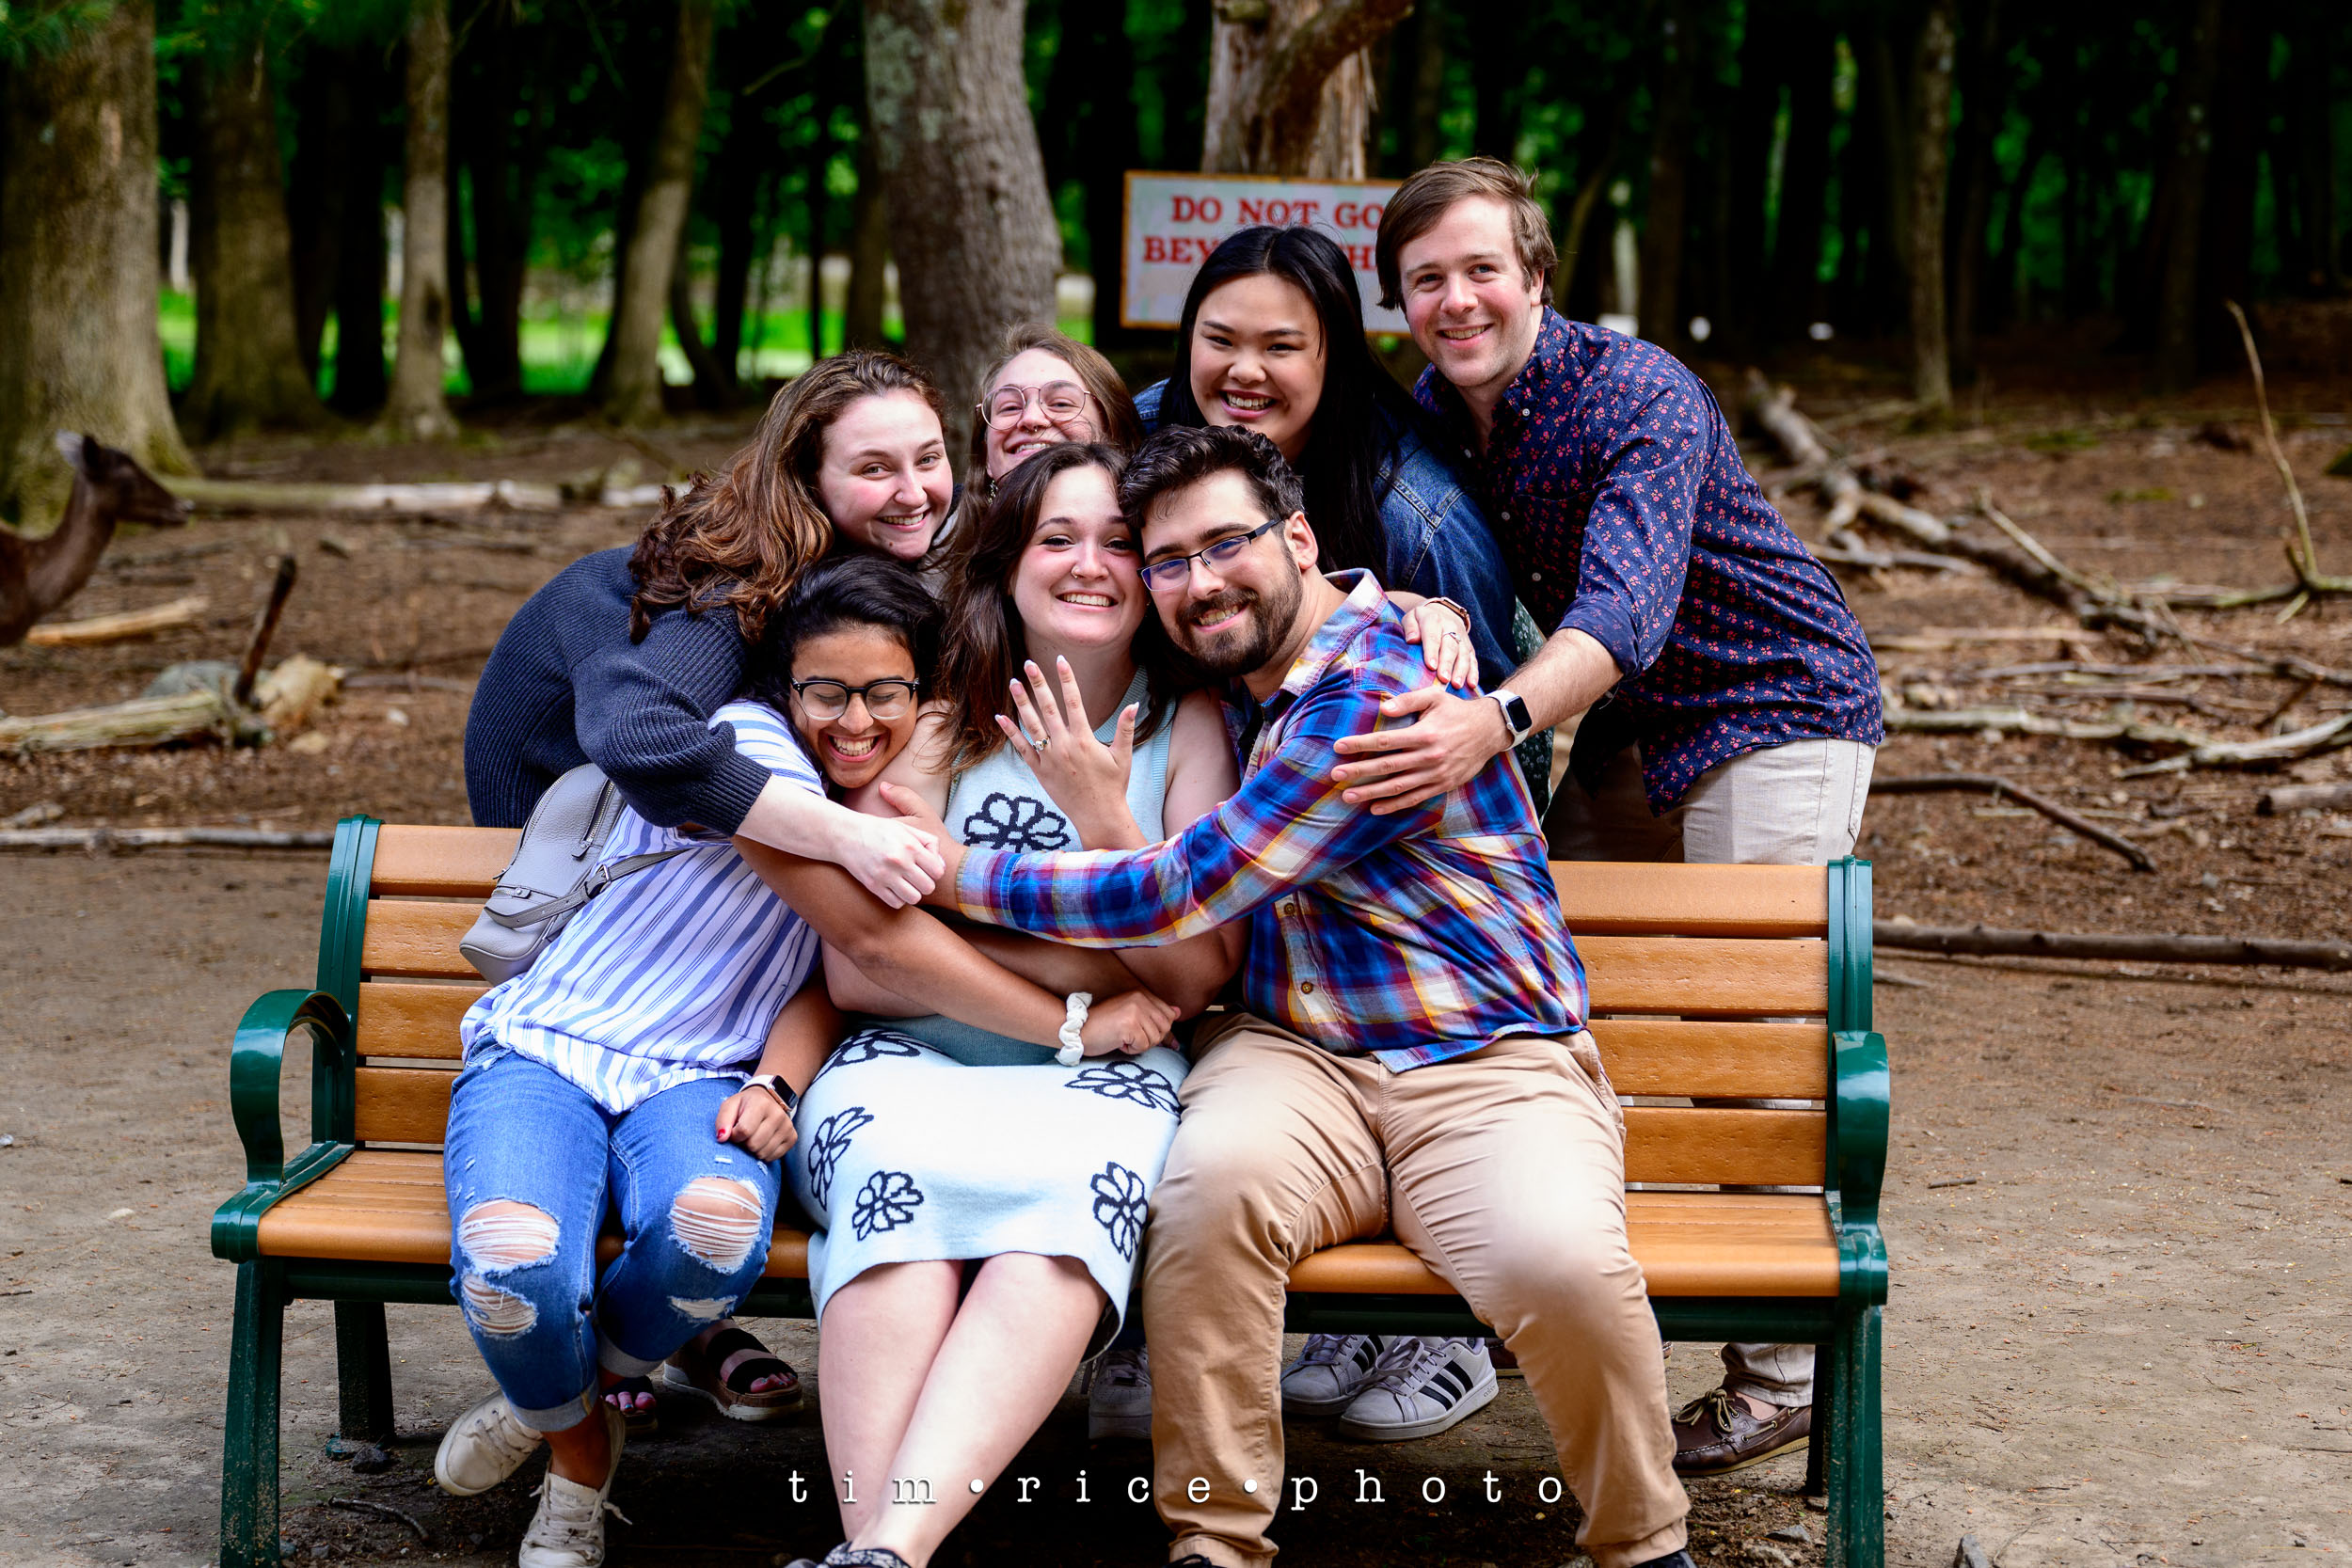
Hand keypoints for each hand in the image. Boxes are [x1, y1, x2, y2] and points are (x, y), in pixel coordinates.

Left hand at [717, 1084, 796, 1160]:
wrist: (768, 1099)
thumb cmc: (745, 1105)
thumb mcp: (730, 1106)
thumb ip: (722, 1121)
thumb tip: (722, 1138)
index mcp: (761, 1104)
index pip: (744, 1131)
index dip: (734, 1136)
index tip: (734, 1131)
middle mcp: (778, 1114)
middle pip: (754, 1145)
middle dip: (744, 1143)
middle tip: (744, 1135)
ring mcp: (787, 1127)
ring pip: (763, 1153)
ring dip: (754, 1150)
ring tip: (753, 1137)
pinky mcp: (792, 1137)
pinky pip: (773, 1157)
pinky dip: (764, 1153)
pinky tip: (763, 1142)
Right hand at [876, 781, 962, 901]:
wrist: (846, 835)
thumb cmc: (880, 830)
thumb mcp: (906, 828)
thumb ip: (929, 842)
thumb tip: (942, 866)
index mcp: (910, 846)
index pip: (937, 871)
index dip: (934, 870)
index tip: (926, 867)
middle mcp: (899, 861)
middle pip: (928, 887)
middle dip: (925, 883)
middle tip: (917, 877)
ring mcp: (885, 875)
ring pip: (914, 898)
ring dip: (913, 893)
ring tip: (907, 884)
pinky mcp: (873, 886)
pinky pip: (896, 903)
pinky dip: (899, 898)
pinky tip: (894, 888)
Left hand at [997, 658, 1136, 842]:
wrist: (1098, 815)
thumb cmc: (1113, 786)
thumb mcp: (1123, 756)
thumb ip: (1125, 728)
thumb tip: (1133, 704)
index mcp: (1085, 739)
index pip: (1074, 701)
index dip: (1067, 679)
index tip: (1060, 660)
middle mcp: (1065, 746)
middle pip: (1048, 708)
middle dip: (1038, 683)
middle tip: (1029, 663)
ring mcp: (1050, 758)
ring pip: (1032, 725)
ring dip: (1021, 703)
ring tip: (1014, 683)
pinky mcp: (1039, 771)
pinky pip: (1022, 748)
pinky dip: (1011, 733)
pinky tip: (1000, 717)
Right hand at [1080, 989, 1178, 1055]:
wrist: (1078, 1030)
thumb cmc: (1103, 1026)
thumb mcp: (1130, 1015)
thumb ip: (1154, 1014)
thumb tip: (1178, 1013)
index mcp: (1141, 994)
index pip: (1169, 1014)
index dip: (1160, 1029)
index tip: (1144, 1033)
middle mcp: (1139, 999)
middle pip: (1165, 1028)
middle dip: (1151, 1038)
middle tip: (1131, 1037)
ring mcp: (1135, 1011)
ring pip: (1155, 1039)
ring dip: (1140, 1044)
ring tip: (1122, 1038)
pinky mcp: (1129, 1025)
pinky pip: (1143, 1046)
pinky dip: (1132, 1049)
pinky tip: (1118, 1042)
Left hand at [1329, 684, 1511, 813]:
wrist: (1490, 731)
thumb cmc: (1457, 711)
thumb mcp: (1435, 696)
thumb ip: (1408, 700)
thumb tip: (1382, 708)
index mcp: (1424, 733)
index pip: (1385, 741)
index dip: (1360, 744)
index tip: (1338, 746)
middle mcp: (1428, 756)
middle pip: (1387, 766)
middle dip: (1359, 771)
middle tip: (1335, 775)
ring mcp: (1435, 774)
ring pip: (1398, 787)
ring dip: (1371, 793)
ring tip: (1348, 796)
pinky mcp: (1442, 785)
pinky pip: (1415, 798)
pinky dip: (1394, 805)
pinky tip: (1375, 808)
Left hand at [1399, 601, 1477, 688]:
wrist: (1443, 612)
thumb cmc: (1421, 620)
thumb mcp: (1412, 617)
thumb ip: (1410, 627)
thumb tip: (1412, 639)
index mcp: (1434, 620)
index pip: (1433, 637)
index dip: (1432, 651)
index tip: (1431, 666)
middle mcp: (1451, 628)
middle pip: (1450, 647)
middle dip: (1447, 664)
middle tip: (1443, 679)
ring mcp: (1462, 638)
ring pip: (1463, 655)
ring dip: (1461, 671)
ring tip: (1456, 685)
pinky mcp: (1469, 647)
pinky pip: (1473, 660)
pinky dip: (1474, 673)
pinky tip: (1472, 684)